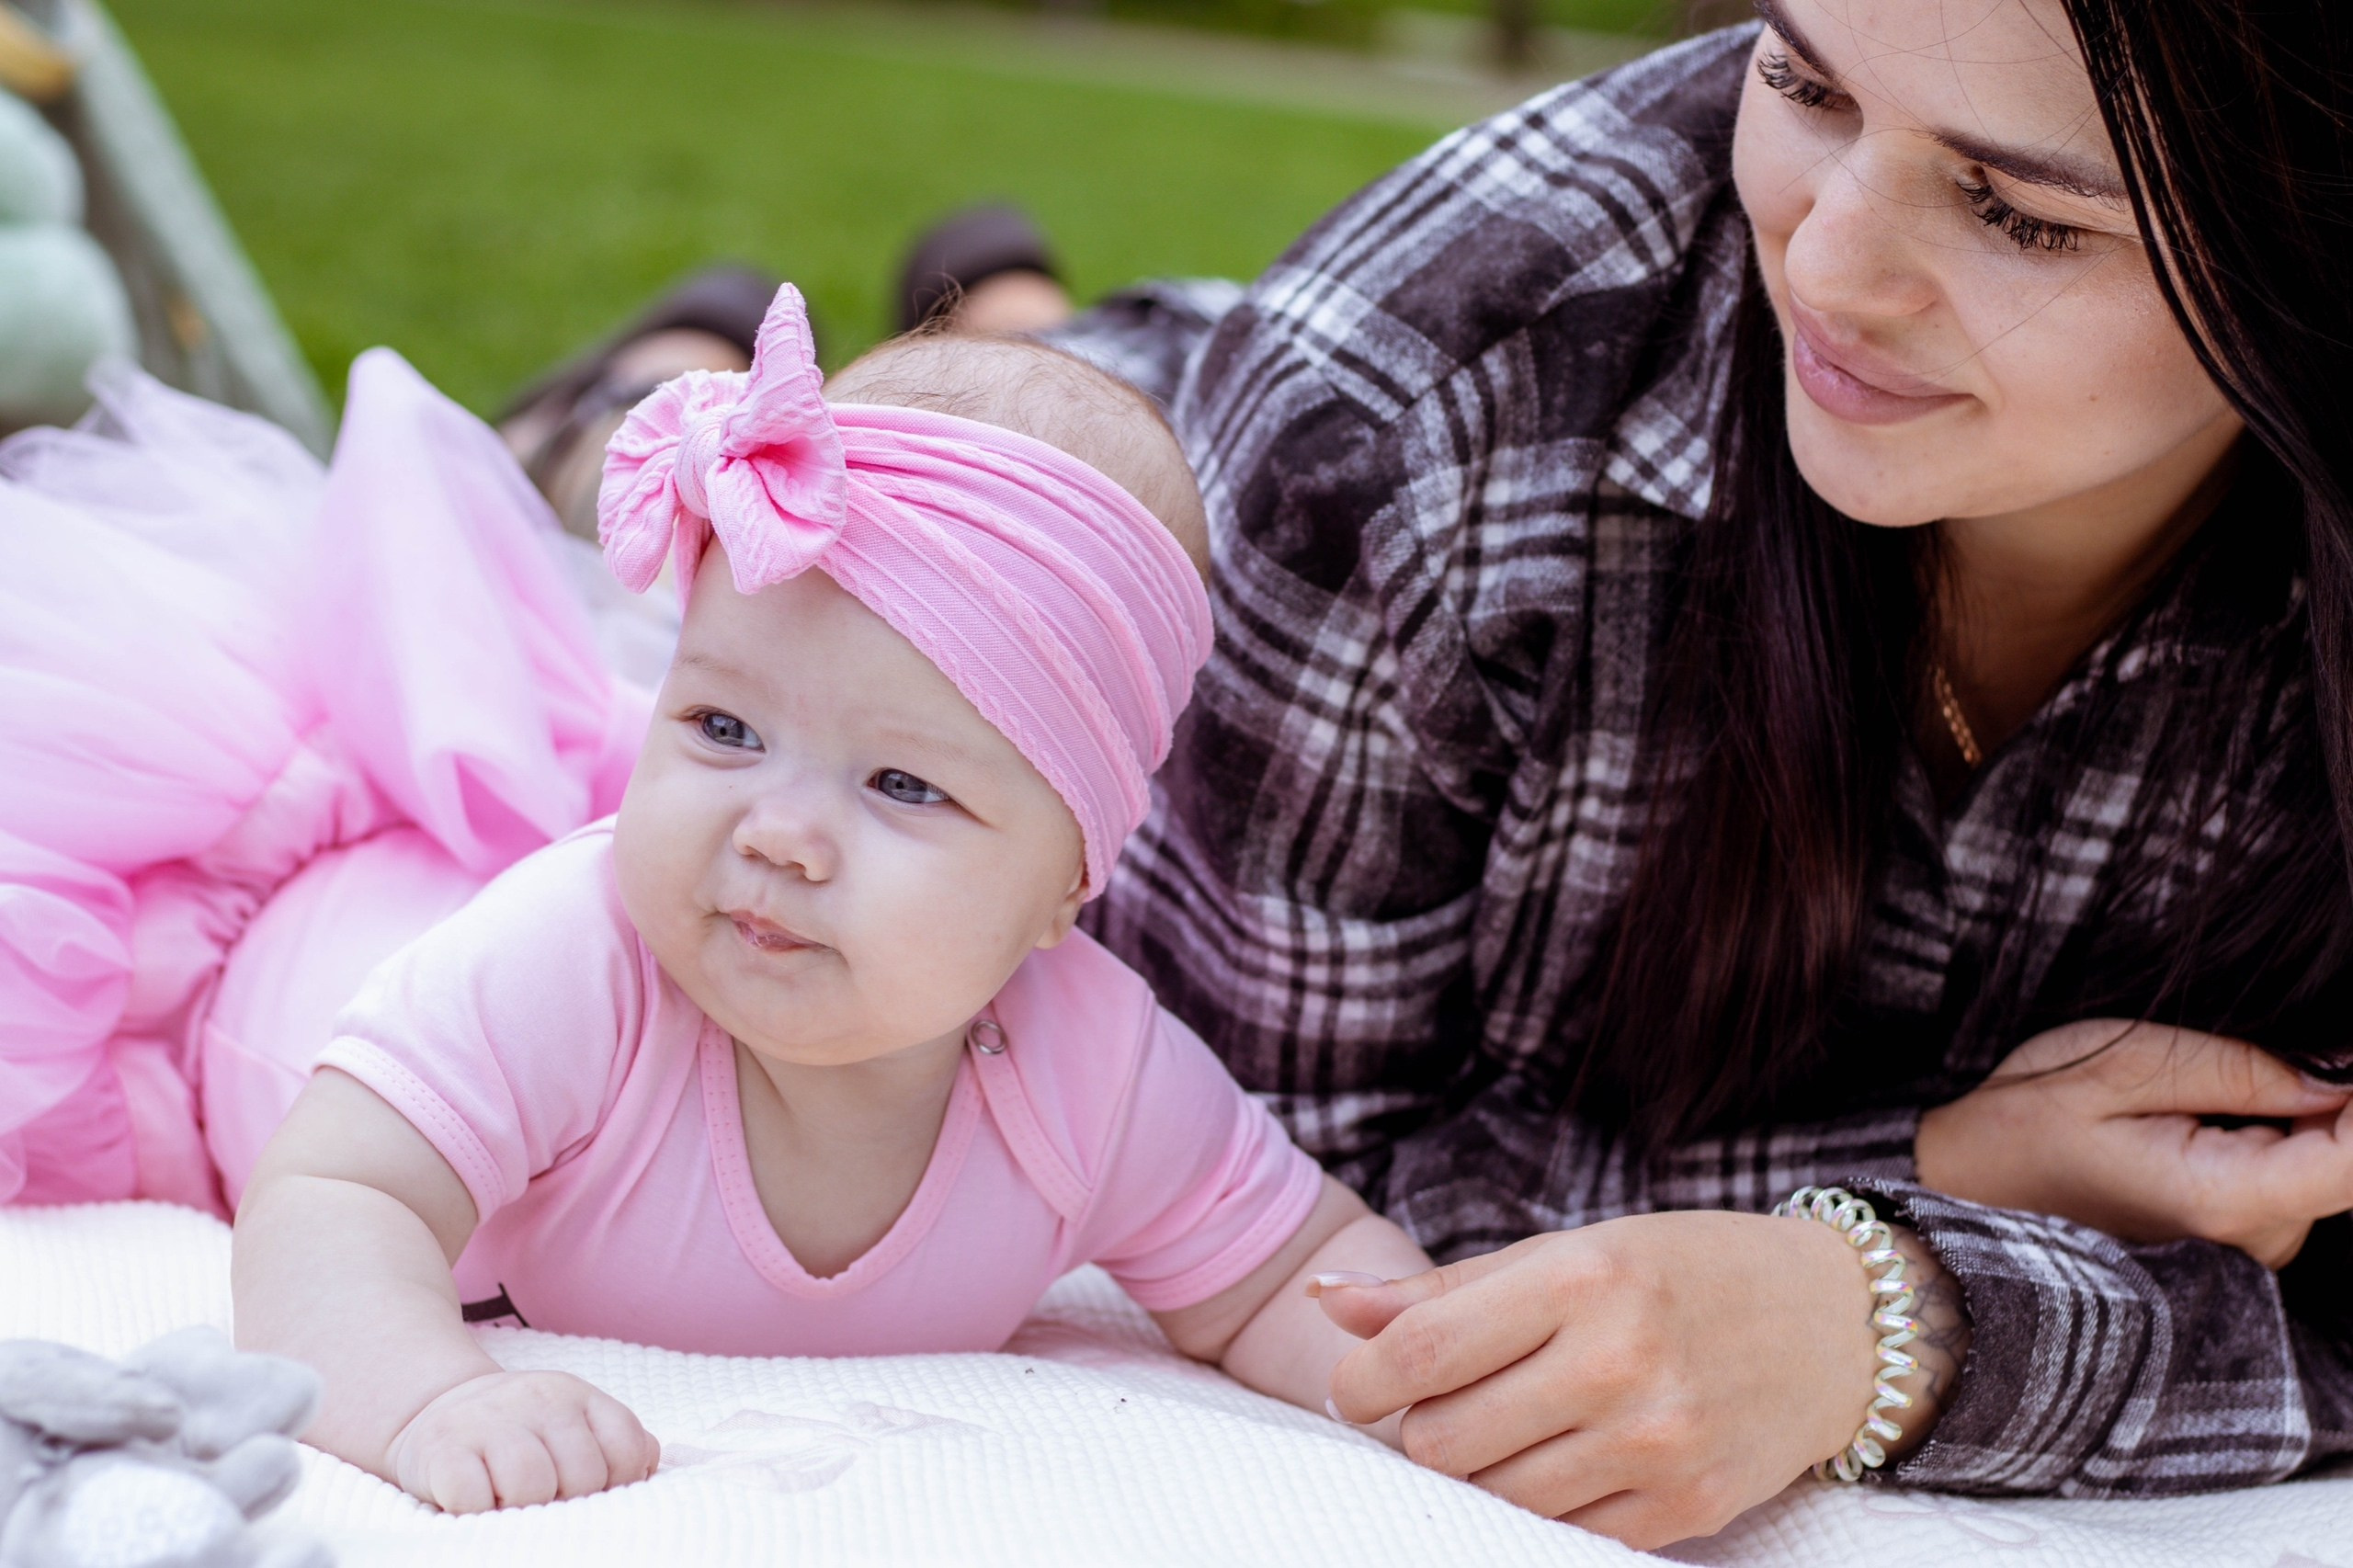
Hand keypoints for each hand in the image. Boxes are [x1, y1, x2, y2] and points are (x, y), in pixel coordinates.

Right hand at [384, 1370, 658, 1511]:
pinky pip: (472, 1496)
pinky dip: (476, 1510)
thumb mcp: (573, 1421)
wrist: (435, 1407)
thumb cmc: (519, 1431)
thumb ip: (615, 1441)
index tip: (592, 1492)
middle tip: (546, 1499)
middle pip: (582, 1474)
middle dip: (569, 1500)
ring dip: (523, 1507)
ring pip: (531, 1484)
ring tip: (510, 1501)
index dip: (617, 1483)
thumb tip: (648, 1465)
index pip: (625, 1446)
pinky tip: (475, 1501)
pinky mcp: (442, 1448)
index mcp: (578, 1396)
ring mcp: (488, 1420)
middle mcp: (538, 1399)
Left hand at [1318, 1211, 1967, 1549]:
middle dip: (1415, 1430)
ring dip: (1475, 1471)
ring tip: (1504, 1427)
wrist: (1834, 1324)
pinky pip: (1562, 1535)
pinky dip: (1540, 1506)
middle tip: (1436, 1407)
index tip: (1356, 1385)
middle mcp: (1617, 1361)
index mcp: (1578, 1278)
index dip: (1359, 1381)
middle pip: (1442, 1440)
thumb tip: (1325, 1302)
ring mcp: (1656, 1442)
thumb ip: (1444, 1290)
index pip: (1420, 1355)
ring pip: (1494, 1498)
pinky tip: (1560, 1460)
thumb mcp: (1565, 1252)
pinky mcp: (1685, 1507)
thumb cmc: (1678, 1272)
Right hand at [1917, 1019, 2352, 1267]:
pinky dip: (2261, 1140)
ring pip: (2315, 1169)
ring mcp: (2242, 1255)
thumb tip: (2338, 1075)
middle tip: (2216, 1059)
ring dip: (2283, 1117)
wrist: (1957, 1195)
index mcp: (2223, 1196)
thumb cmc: (2017, 1129)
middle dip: (2315, 1095)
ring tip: (2182, 1094)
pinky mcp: (2232, 1248)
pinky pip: (2284, 1183)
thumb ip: (2235, 1067)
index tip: (2338, 1056)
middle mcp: (2249, 1244)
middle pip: (2341, 1159)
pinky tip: (2187, 1124)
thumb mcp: (2115, 1066)